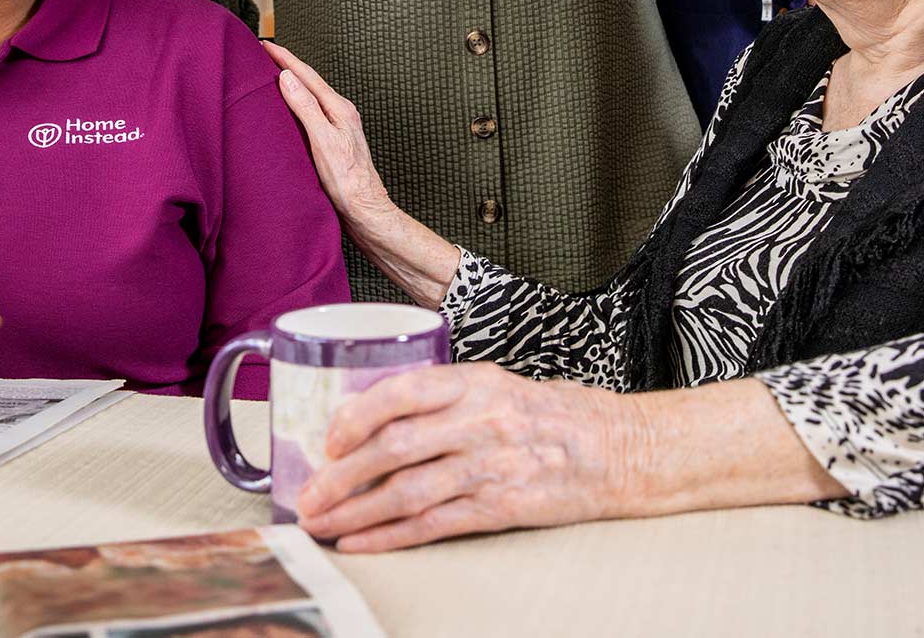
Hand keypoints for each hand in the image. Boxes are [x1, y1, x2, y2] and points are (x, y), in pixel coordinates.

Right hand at [263, 42, 460, 304]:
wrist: (365, 210)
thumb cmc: (346, 181)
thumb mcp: (322, 141)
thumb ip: (306, 108)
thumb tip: (287, 78)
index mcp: (339, 108)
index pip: (307, 75)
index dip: (285, 58)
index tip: (264, 44)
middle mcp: (340, 113)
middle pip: (309, 82)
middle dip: (286, 65)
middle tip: (263, 53)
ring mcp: (338, 126)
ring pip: (310, 96)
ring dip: (290, 83)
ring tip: (270, 75)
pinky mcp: (333, 141)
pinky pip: (310, 112)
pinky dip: (294, 103)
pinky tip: (286, 110)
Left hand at [296, 363, 626, 551]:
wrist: (615, 448)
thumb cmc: (549, 414)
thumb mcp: (497, 385)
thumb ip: (444, 396)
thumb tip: (375, 414)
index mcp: (475, 381)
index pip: (404, 391)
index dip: (359, 415)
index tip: (328, 436)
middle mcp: (480, 421)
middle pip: (396, 447)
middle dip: (342, 474)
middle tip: (308, 494)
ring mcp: (490, 467)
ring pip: (407, 491)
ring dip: (356, 510)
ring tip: (321, 522)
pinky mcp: (501, 508)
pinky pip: (434, 524)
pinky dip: (390, 536)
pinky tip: (360, 541)